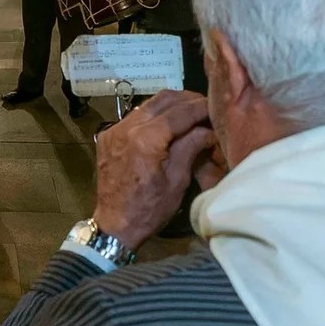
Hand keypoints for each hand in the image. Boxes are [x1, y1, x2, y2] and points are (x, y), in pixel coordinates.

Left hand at [92, 90, 217, 249]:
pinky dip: (154, 115)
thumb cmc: (150, 209)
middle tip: (206, 108)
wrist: (114, 225)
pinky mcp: (108, 135)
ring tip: (191, 114)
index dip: (200, 107)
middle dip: (187, 101)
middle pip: (163, 100)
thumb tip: (207, 128)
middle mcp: (126, 127)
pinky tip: (168, 124)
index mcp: (145, 139)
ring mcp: (114, 129)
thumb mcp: (177, 180)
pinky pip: (135, 116)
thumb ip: (191, 147)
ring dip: (171, 105)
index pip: (179, 111)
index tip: (216, 107)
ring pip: (148, 104)